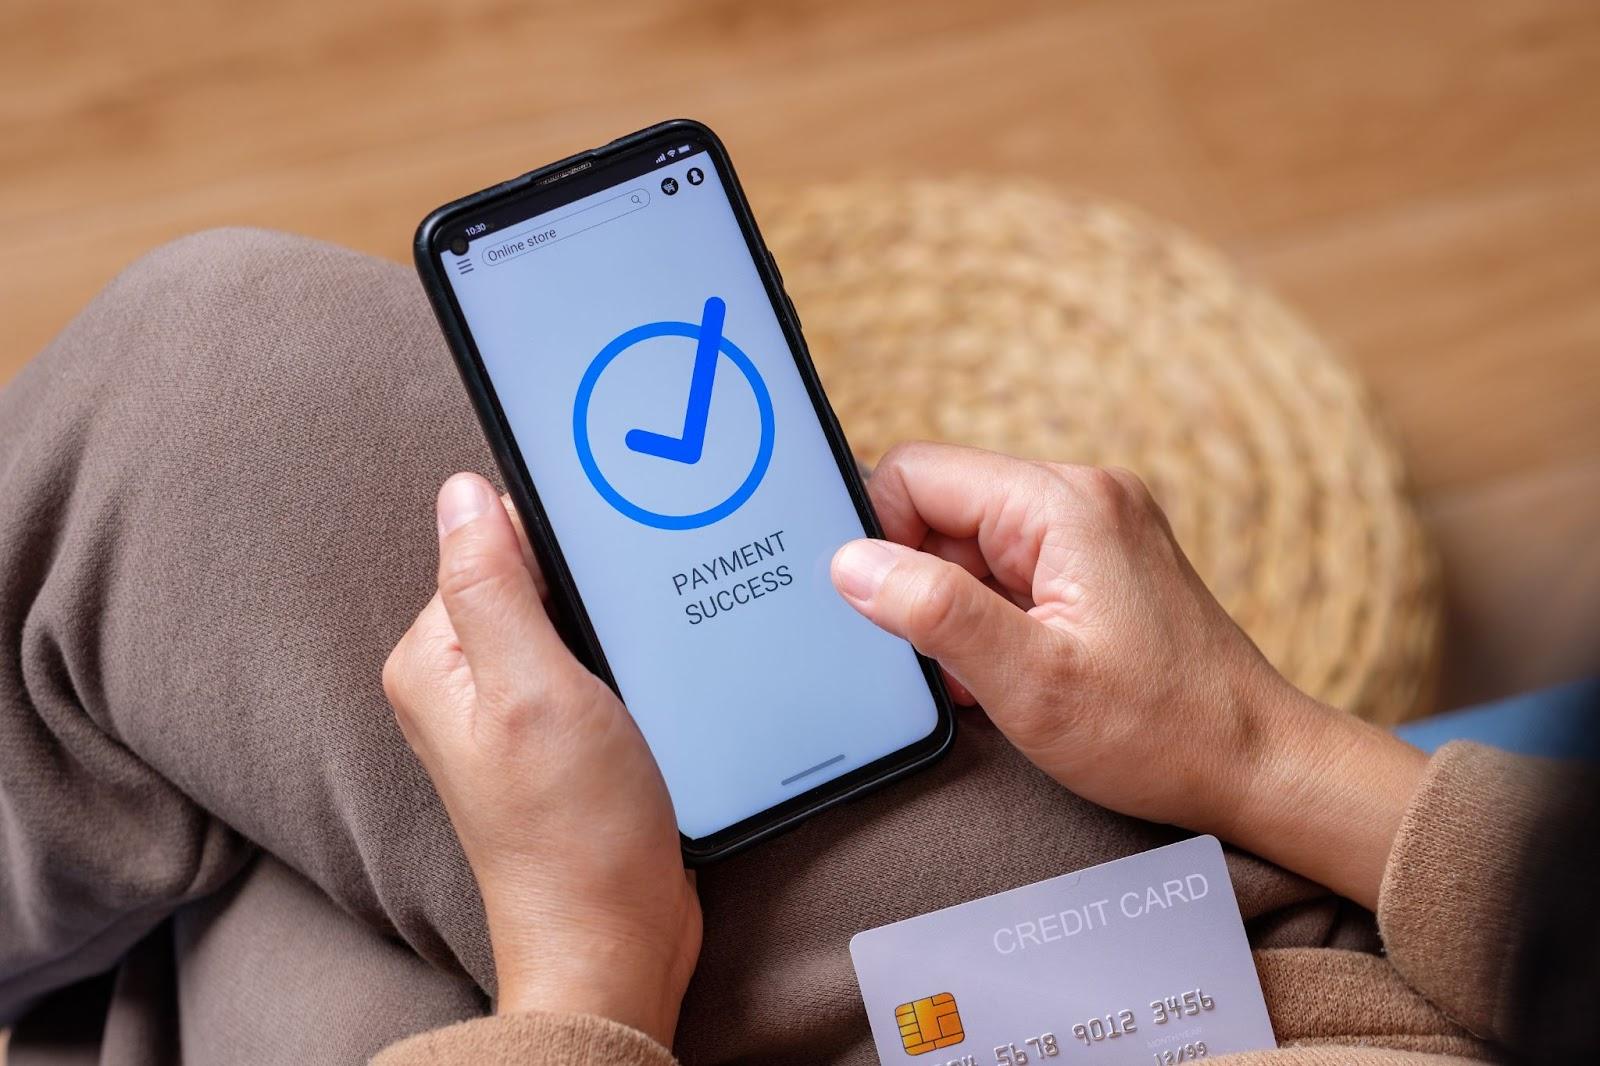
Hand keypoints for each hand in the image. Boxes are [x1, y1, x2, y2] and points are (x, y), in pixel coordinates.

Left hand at [383, 473, 699, 1044]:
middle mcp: (462, 680)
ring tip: (644, 663)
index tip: (610, 560)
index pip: (491, 541)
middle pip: (533, 578)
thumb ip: (492, 586)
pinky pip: (592, 662)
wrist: (614, 939)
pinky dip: (627, 658)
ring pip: (571, 618)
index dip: (559, 540)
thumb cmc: (571, 832)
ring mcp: (512, 709)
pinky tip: (653, 682)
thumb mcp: (530, 690)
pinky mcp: (559, 733)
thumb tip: (464, 490)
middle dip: (591, 586)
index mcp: (434, 659)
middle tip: (633, 626)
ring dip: (615, 624)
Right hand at [831, 442, 1424, 907]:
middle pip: (942, 507)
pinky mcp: (1101, 563)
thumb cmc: (1162, 731)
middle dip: (922, 585)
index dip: (879, 538)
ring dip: (958, 610)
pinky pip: (1010, 569)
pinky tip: (1015, 673)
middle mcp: (1082, 496)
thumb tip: (852, 564)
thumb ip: (935, 612)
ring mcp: (1095, 527)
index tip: (887, 613)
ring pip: (971, 543)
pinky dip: (992, 620)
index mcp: (1063, 504)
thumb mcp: (1031, 682)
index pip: (916, 474)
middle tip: (948, 660)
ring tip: (993, 677)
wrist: (1259, 764)